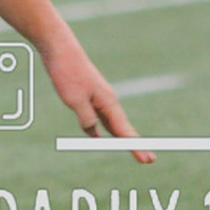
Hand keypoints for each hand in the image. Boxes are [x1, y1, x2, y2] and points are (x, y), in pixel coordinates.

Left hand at [42, 40, 153, 163]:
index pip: (125, 131)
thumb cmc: (68, 72)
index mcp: (108, 102)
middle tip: (149, 160)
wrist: (60, 49)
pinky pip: (98, 118)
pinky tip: (98, 137)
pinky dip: (102, 130)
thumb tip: (94, 133)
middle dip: (135, 145)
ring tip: (134, 150)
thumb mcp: (75, 100)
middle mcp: (107, 101)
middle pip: (123, 129)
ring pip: (112, 124)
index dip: (136, 147)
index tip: (149, 160)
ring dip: (122, 138)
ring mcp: (98, 98)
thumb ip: (86, 118)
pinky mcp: (87, 96)